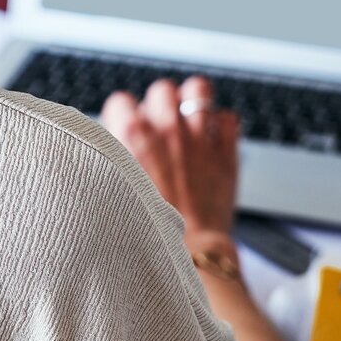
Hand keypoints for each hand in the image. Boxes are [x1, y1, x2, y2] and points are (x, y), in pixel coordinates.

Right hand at [100, 77, 239, 242]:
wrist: (188, 251)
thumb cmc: (147, 225)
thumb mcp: (114, 185)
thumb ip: (113, 156)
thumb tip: (112, 142)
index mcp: (132, 134)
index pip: (121, 101)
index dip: (123, 116)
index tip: (126, 128)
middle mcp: (166, 128)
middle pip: (161, 89)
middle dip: (159, 104)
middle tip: (159, 124)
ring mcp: (200, 137)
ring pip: (198, 90)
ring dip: (192, 101)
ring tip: (189, 116)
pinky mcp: (226, 152)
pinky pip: (228, 118)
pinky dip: (221, 125)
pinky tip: (212, 137)